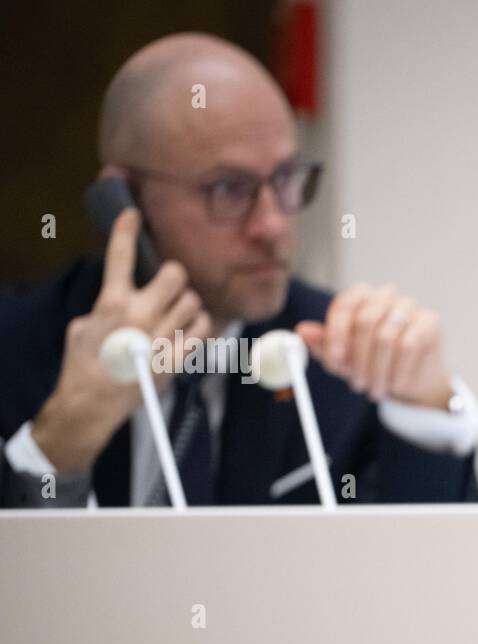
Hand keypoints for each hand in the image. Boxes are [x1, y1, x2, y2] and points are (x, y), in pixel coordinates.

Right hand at [32, 207, 210, 471]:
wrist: (94, 402)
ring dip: (187, 301)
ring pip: (193, 300)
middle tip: (168, 283)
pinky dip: (199, 324)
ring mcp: (162, 336)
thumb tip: (122, 296)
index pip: (120, 256)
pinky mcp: (177, 357)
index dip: (126, 231)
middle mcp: (140, 314)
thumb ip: (106, 305)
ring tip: (177, 310)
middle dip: (174, 275)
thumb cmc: (84, 363)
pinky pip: (203, 328)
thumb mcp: (83, 326)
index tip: (133, 214)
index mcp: (112, 302)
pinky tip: (189, 327)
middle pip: (175, 274)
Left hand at [294, 283, 453, 408]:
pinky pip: (408, 346)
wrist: (411, 382)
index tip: (334, 360)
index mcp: (362, 297)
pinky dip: (398, 371)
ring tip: (376, 389)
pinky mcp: (430, 322)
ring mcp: (409, 307)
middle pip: (366, 319)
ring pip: (387, 337)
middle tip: (356, 384)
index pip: (345, 304)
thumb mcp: (344, 360)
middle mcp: (386, 296)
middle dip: (358, 359)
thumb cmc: (374, 365)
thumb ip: (324, 345)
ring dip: (378, 371)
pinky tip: (395, 384)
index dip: (337, 333)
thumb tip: (302, 332)